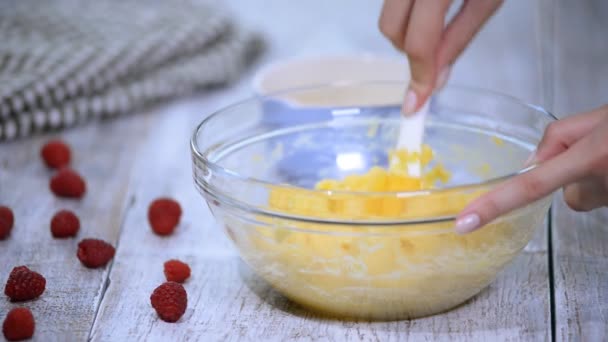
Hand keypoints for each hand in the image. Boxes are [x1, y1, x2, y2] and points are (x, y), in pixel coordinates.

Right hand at [378, 0, 502, 113]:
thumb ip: (459, 37)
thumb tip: (435, 79)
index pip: (419, 40)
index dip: (420, 72)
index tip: (417, 101)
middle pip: (390, 27)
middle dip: (407, 49)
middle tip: (433, 54)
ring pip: (387, 14)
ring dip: (405, 31)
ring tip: (435, 24)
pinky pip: (392, 2)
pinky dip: (406, 15)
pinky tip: (428, 10)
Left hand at [455, 105, 607, 233]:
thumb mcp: (597, 119)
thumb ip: (555, 139)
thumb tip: (532, 164)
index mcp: (592, 158)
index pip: (529, 187)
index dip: (493, 206)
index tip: (465, 223)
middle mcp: (600, 186)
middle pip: (554, 189)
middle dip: (564, 170)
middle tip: (595, 145)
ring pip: (577, 191)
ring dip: (587, 173)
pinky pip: (594, 195)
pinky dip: (600, 180)